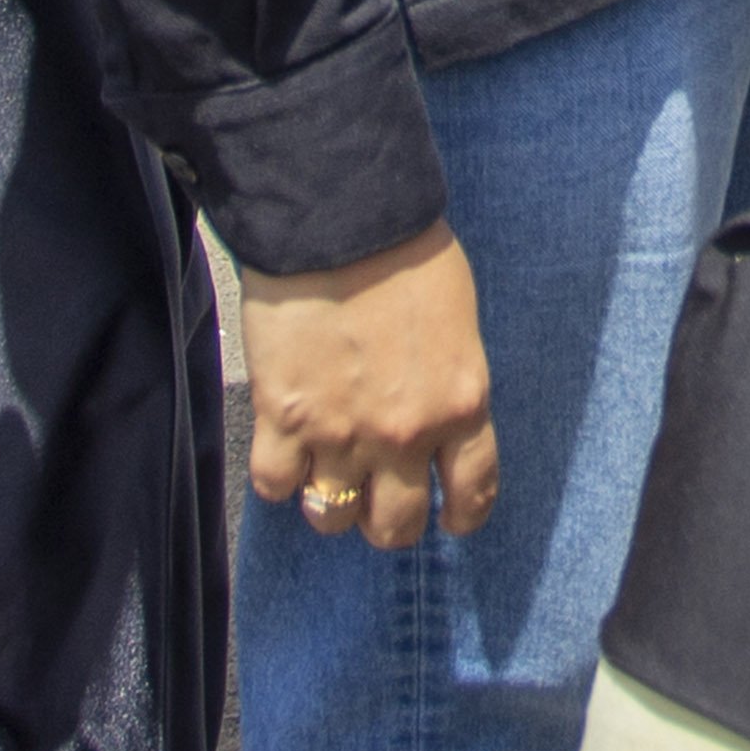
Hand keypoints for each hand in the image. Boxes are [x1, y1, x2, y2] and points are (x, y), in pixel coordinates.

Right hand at [241, 223, 498, 550]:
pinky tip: (288, 451)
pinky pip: (276, 486)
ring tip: (329, 475)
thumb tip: (435, 424)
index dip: (461, 516)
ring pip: (332, 518)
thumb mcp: (458, 327)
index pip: (473, 492)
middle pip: (396, 526)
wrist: (343, 224)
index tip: (451, 519)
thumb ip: (448, 386)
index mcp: (461, 404)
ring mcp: (340, 433)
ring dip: (331, 504)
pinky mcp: (283, 419)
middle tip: (379, 500)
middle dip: (389, 521)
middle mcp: (404, 433)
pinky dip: (280, 477)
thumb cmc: (408, 258)